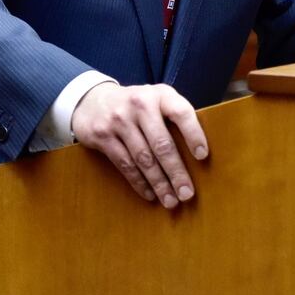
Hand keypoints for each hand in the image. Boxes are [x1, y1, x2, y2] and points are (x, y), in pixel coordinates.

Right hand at [71, 82, 208, 207]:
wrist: (92, 100)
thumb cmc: (138, 105)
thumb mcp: (157, 100)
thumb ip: (174, 117)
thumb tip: (198, 154)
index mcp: (160, 94)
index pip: (181, 113)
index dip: (194, 134)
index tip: (202, 156)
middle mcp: (140, 104)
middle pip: (162, 143)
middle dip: (176, 172)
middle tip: (187, 193)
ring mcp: (119, 120)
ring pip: (143, 158)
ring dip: (159, 183)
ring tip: (170, 200)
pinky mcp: (102, 136)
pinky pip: (125, 164)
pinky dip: (139, 182)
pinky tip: (150, 194)